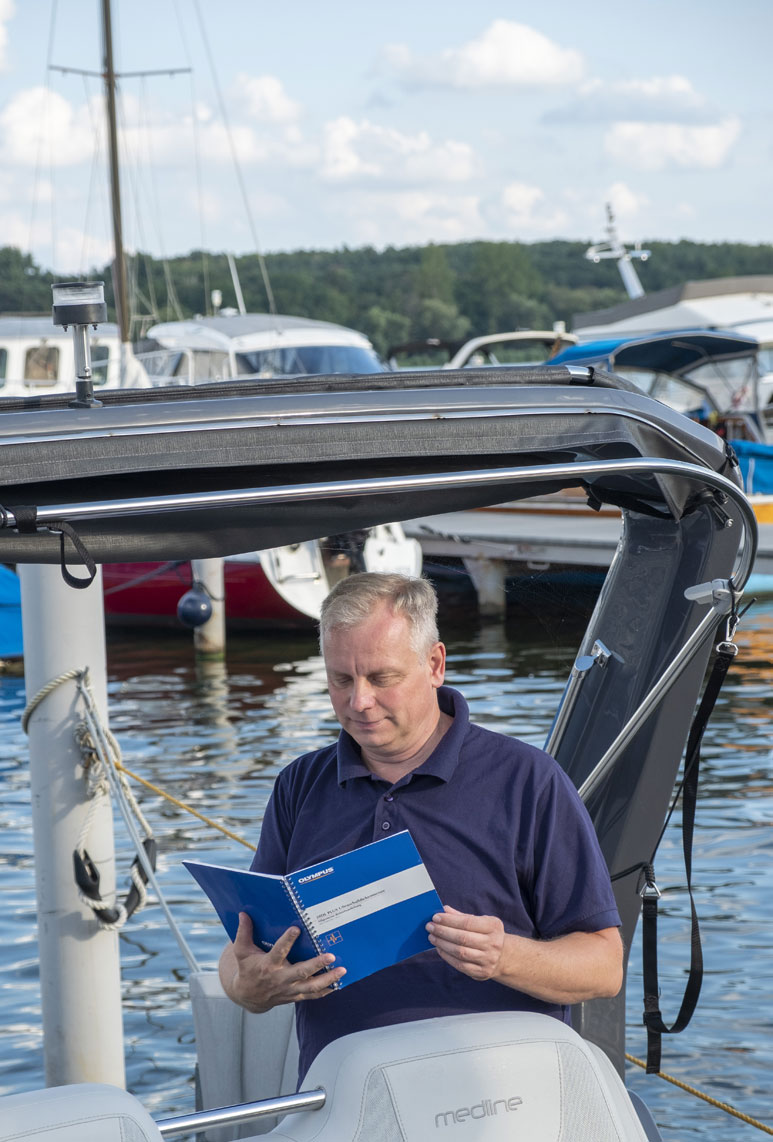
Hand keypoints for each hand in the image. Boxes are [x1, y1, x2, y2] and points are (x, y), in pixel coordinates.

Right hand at [222, 912, 345, 1011]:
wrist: (248, 996)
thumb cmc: (247, 969)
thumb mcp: (242, 951)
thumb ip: (243, 932)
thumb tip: (243, 913)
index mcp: (268, 965)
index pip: (278, 951)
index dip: (287, 941)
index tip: (296, 928)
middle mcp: (280, 978)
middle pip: (301, 972)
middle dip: (316, 964)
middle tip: (331, 956)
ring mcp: (289, 989)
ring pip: (310, 987)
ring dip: (328, 979)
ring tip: (342, 970)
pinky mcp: (294, 996)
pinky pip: (312, 995)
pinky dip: (326, 990)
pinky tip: (338, 984)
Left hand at [426, 905, 504, 980]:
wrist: (503, 956)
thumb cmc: (487, 934)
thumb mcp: (480, 921)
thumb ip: (462, 916)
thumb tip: (444, 910)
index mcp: (494, 926)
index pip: (468, 922)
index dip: (450, 920)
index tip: (435, 917)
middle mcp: (494, 943)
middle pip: (463, 938)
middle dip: (443, 931)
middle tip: (429, 927)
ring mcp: (488, 959)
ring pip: (460, 952)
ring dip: (442, 944)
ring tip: (432, 937)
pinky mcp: (482, 972)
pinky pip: (460, 965)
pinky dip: (447, 956)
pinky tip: (439, 948)